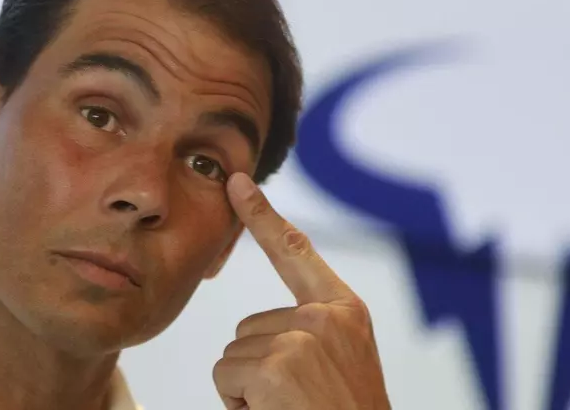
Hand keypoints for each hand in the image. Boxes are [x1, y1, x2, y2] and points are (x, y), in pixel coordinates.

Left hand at [213, 173, 390, 409]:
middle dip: (257, 368)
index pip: (296, 251)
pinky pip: (225, 376)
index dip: (262, 215)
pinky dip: (237, 405)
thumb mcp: (339, 366)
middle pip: (248, 326)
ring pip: (233, 354)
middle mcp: (327, 316)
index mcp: (345, 312)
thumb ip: (310, 333)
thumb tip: (255, 328)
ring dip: (248, 390)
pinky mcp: (279, 367)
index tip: (237, 182)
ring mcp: (304, 338)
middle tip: (294, 402)